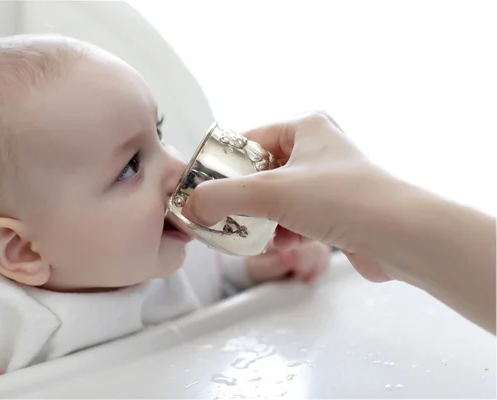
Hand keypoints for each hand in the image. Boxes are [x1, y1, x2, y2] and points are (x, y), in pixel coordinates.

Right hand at [183, 111, 393, 282]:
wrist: (403, 237)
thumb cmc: (344, 199)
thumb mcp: (271, 192)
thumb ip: (222, 197)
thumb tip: (192, 208)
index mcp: (304, 127)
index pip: (247, 142)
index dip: (221, 167)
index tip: (202, 191)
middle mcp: (317, 149)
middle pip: (259, 174)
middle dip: (241, 201)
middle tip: (223, 218)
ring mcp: (327, 181)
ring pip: (276, 200)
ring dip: (261, 221)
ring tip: (253, 236)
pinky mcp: (335, 210)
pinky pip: (295, 218)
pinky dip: (283, 232)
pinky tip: (280, 245)